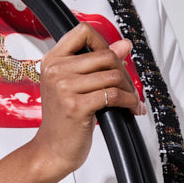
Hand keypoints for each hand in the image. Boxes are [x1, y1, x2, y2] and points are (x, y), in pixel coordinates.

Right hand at [31, 21, 144, 179]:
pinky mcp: (75, 106)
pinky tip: (131, 108)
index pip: (83, 32)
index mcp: (52, 61)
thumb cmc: (64, 120)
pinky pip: (113, 95)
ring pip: (113, 75)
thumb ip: (99, 62)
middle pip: (105, 55)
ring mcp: (64, 88)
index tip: (112, 59)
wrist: (52, 150)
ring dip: (129, 89)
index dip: (103, 42)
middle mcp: (55, 71)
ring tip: (130, 100)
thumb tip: (124, 44)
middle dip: (124, 72)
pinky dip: (129, 101)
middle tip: (128, 88)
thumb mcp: (76, 86)